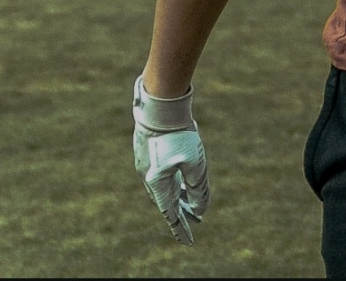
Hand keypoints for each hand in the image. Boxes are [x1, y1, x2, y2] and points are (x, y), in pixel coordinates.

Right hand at [133, 75, 210, 244]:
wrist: (160, 104)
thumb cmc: (178, 135)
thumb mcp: (195, 163)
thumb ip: (198, 188)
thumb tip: (200, 209)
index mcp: (157, 183)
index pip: (170, 214)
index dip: (181, 228)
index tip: (189, 241)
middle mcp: (148, 176)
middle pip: (166, 200)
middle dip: (180, 212)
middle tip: (193, 222)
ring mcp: (146, 162)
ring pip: (164, 184)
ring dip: (177, 194)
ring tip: (189, 202)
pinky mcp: (148, 150)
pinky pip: (161, 171)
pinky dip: (172, 179)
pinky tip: (179, 176)